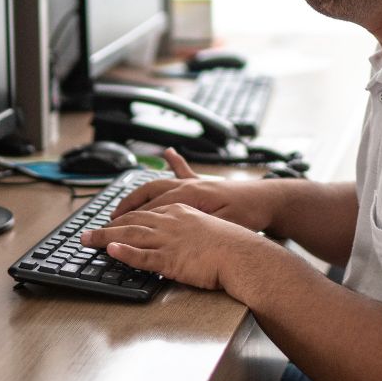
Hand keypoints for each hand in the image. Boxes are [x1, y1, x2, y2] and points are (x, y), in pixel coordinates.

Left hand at [80, 202, 271, 291]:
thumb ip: (191, 204)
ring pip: (131, 235)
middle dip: (106, 227)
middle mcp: (170, 220)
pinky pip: (143, 255)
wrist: (244, 253)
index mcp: (179, 209)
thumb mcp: (210, 213)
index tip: (108, 222)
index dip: (123, 216)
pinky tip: (111, 251)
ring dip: (106, 238)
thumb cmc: (231, 239)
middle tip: (86, 234)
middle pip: (131, 220)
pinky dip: (125, 253)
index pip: (144, 210)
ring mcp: (170, 239)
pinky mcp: (172, 259)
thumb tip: (176, 182)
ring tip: (87, 241)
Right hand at [111, 148, 282, 232]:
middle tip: (111, 218)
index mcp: (191, 195)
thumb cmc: (249, 215)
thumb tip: (172, 227)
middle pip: (150, 193)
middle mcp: (190, 184)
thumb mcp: (222, 226)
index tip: (115, 227)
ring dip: (140, 192)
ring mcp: (196, 181)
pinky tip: (168, 153)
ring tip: (124, 202)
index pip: (153, 207)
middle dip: (129, 205)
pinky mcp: (204, 182)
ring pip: (160, 183)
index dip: (132, 219)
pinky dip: (174, 162)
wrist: (269, 200)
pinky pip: (183, 170)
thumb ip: (197, 225)